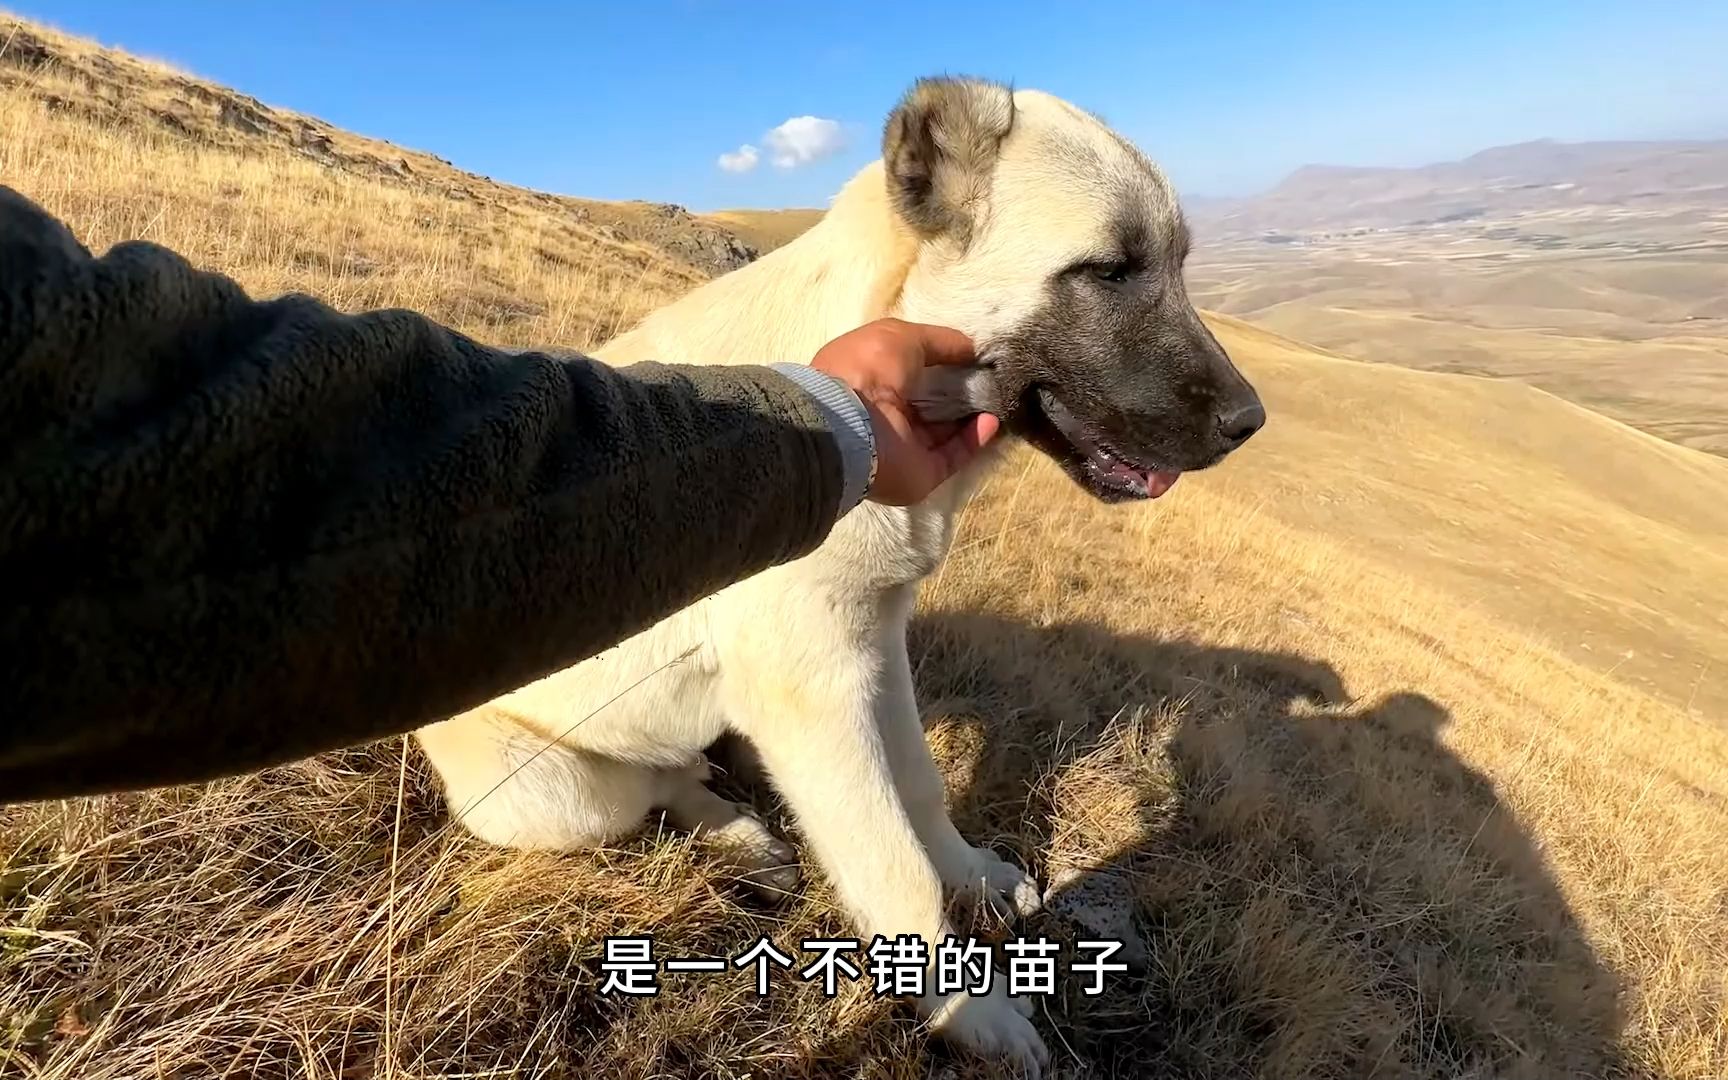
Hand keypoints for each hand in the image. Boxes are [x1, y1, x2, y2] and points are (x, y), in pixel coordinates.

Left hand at [810, 318, 1000, 505]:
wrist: (852, 424)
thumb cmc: (869, 369)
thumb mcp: (904, 336)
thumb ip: (940, 341)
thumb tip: (971, 348)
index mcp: (870, 379)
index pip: (909, 372)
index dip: (940, 362)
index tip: (971, 355)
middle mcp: (884, 414)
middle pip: (929, 404)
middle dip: (959, 391)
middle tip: (990, 377)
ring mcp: (902, 446)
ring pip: (944, 431)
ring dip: (971, 415)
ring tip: (998, 397)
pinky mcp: (921, 473)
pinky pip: (953, 455)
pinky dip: (974, 439)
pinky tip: (991, 420)